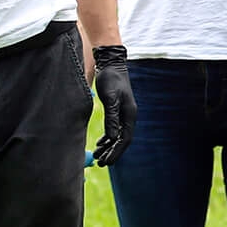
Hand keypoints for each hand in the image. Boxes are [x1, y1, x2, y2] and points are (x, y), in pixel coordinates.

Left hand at [89, 44, 136, 165]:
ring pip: (117, 136)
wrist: (111, 64)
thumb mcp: (109, 98)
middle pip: (122, 140)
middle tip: (100, 163)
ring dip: (108, 147)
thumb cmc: (110, 79)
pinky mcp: (117, 111)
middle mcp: (128, 116)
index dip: (115, 152)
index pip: (124, 139)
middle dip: (112, 153)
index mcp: (129, 114)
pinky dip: (107, 139)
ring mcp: (123, 114)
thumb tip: (111, 138)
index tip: (106, 162)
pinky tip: (100, 143)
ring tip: (97, 155)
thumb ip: (111, 118)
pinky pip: (114, 130)